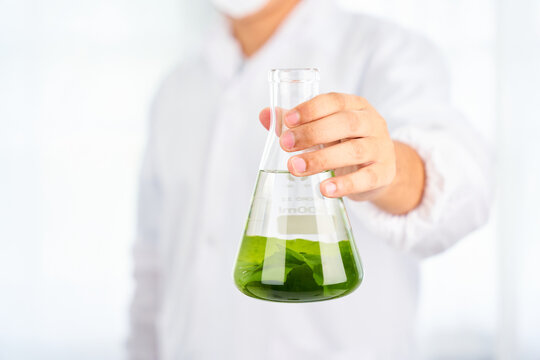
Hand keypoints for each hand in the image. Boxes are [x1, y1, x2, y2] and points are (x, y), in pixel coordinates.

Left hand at [259, 92, 424, 213]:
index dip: (310, 110)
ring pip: (354, 151)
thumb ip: (295, 123)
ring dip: (322, 159)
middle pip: (345, 123)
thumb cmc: (344, 144)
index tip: (287, 121)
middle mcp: (372, 122)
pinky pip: (366, 178)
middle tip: (285, 146)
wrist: (378, 170)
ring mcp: (381, 148)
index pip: (334, 101)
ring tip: (295, 168)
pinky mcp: (384, 173)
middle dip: (312, 134)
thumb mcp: (323, 130)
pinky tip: (324, 189)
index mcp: (355, 105)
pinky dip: (345, 185)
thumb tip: (264, 114)